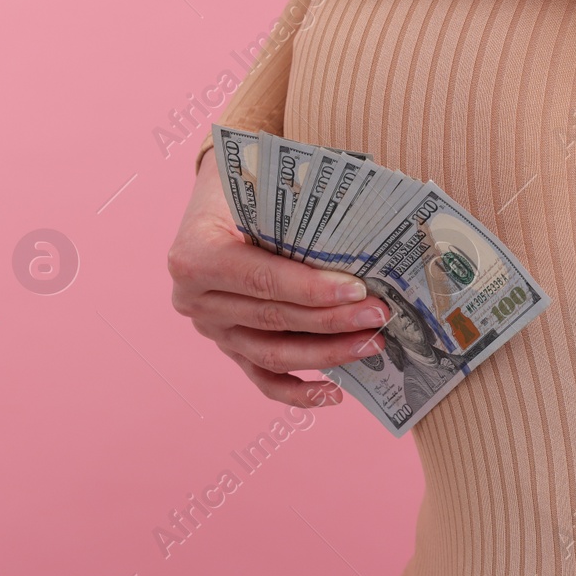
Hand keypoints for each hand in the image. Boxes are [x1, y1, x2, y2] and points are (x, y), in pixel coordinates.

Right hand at [168, 148, 393, 406]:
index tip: (357, 290)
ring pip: (272, 355)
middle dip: (332, 320)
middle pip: (273, 319)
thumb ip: (298, 211)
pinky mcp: (229, 347)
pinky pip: (262, 378)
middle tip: (380, 314)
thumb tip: (365, 234)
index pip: (261, 281)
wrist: (220, 192)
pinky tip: (335, 392)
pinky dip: (298, 391)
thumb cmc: (247, 182)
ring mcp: (212, 329)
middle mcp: (195, 300)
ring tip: (372, 344)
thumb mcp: (262, 183)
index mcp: (196, 256)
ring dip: (327, 354)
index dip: (311, 290)